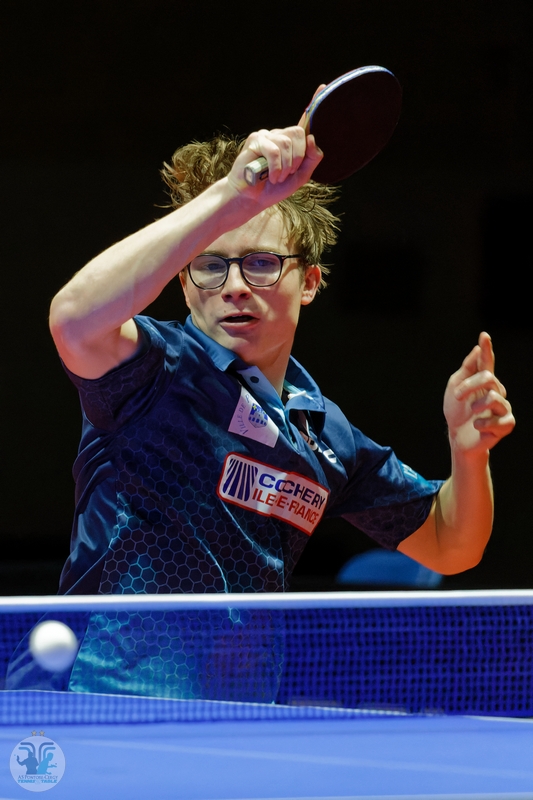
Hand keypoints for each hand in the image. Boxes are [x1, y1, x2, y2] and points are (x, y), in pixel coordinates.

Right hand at [227, 126, 322, 204]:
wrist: (253, 199)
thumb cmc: (274, 188)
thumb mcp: (300, 176)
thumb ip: (312, 158)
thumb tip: (312, 138)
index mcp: (287, 141)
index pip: (302, 132)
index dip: (304, 151)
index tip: (295, 169)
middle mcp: (276, 135)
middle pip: (296, 133)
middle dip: (297, 158)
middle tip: (288, 174)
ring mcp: (264, 137)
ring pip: (285, 142)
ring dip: (285, 166)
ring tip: (277, 178)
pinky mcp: (254, 142)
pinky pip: (273, 150)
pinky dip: (275, 167)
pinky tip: (270, 176)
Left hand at [443, 332, 514, 456]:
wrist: (458, 437)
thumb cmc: (457, 412)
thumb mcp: (455, 388)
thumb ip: (466, 370)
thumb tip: (476, 350)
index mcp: (484, 382)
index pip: (487, 362)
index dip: (487, 349)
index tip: (484, 336)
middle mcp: (497, 391)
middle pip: (488, 378)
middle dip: (469, 385)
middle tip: (456, 396)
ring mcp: (503, 408)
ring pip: (494, 396)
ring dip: (476, 405)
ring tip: (472, 413)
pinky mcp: (506, 424)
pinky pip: (500, 419)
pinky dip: (483, 423)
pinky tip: (477, 425)